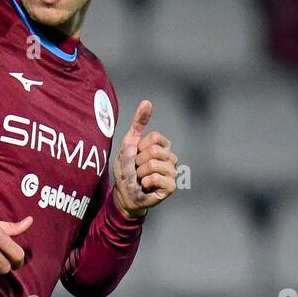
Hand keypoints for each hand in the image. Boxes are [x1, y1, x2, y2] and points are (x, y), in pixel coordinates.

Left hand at [112, 100, 177, 218]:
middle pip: (153, 150)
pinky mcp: (171, 186)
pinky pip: (157, 178)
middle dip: (138, 161)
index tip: (135, 156)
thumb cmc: (126, 170)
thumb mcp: (128, 144)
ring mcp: (173, 171)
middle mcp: (171, 157)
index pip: (154, 137)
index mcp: (163, 146)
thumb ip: (138, 123)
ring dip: (140, 173)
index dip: (138, 147)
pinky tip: (145, 186)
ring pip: (153, 164)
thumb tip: (147, 102)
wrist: (124, 194)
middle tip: (137, 170)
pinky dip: (145, 182)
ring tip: (140, 178)